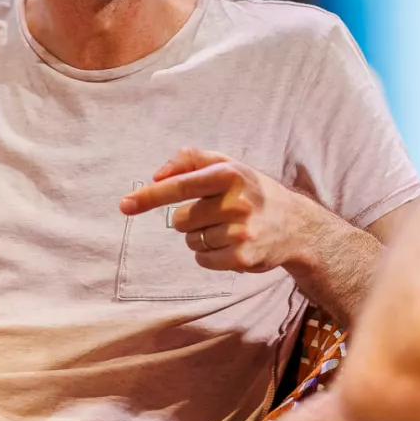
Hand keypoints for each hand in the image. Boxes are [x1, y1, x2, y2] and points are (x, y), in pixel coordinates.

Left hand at [120, 150, 319, 274]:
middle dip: (190, 220)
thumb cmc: (251, 191)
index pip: (180, 184)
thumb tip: (157, 174)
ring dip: (201, 238)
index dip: (150, 195)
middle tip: (216, 214)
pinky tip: (230, 245)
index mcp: (229, 174)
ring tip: (228, 229)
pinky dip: (209, 255)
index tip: (125, 205)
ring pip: (191, 241)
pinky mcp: (243, 257)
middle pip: (181, 219)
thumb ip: (191, 160)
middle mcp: (237, 202)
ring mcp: (241, 231)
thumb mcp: (228, 165)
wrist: (295, 224)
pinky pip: (202, 259)